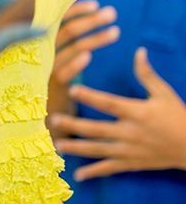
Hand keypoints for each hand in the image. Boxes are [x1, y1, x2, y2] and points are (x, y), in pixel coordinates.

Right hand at [47, 0, 119, 133]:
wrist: (44, 115)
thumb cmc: (55, 83)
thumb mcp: (57, 58)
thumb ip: (67, 41)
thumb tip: (86, 18)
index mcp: (44, 41)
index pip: (59, 20)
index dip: (76, 10)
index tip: (95, 4)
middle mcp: (42, 51)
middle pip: (67, 30)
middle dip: (91, 20)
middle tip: (112, 13)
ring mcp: (46, 68)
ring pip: (70, 49)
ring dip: (95, 39)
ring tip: (116, 32)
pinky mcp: (51, 87)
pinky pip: (62, 72)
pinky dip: (74, 63)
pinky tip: (88, 56)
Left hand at [51, 48, 185, 179]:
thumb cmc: (178, 117)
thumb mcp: (164, 93)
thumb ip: (147, 74)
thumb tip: (138, 51)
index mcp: (137, 113)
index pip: (109, 103)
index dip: (90, 96)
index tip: (72, 89)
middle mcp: (130, 133)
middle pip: (97, 129)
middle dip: (74, 125)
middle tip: (53, 120)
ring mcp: (130, 150)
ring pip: (99, 150)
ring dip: (77, 148)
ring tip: (57, 145)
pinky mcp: (132, 163)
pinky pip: (110, 168)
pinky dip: (94, 172)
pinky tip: (78, 175)